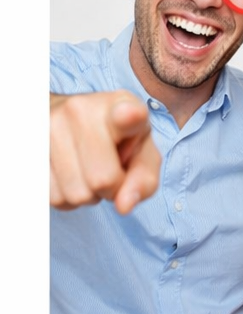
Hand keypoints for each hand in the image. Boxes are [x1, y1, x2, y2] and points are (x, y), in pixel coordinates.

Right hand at [50, 91, 160, 213]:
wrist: (69, 118)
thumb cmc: (117, 141)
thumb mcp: (142, 156)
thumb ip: (144, 181)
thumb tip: (123, 206)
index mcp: (119, 107)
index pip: (123, 113)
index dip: (127, 117)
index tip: (129, 114)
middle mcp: (79, 109)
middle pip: (101, 180)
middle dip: (110, 190)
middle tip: (108, 170)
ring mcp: (47, 123)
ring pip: (74, 194)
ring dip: (85, 194)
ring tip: (86, 169)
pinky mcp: (28, 144)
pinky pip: (52, 197)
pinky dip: (65, 196)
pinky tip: (68, 174)